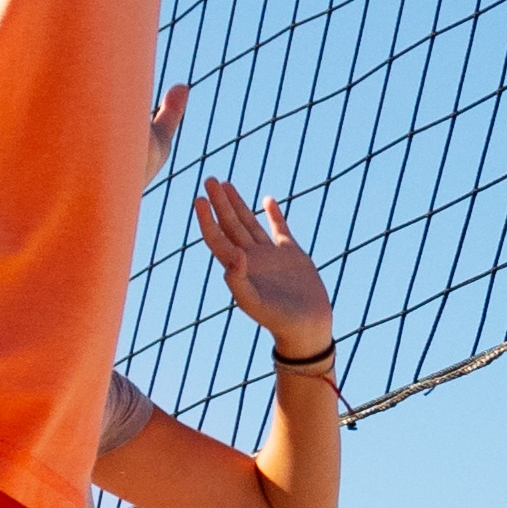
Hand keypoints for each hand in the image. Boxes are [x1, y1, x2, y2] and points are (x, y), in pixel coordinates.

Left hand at [187, 175, 334, 358]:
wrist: (307, 327)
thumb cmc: (278, 320)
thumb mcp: (254, 304)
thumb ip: (238, 282)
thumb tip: (232, 255)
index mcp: (238, 268)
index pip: (217, 238)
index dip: (206, 219)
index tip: (199, 199)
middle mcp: (251, 258)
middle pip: (230, 224)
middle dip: (219, 202)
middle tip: (209, 179)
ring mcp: (271, 255)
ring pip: (249, 223)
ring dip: (238, 203)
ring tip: (226, 184)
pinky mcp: (291, 255)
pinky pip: (280, 229)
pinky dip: (274, 214)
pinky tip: (267, 199)